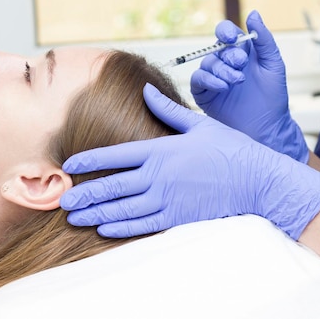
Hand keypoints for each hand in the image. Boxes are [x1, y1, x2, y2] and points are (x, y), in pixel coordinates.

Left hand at [60, 83, 319, 238]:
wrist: (257, 180)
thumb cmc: (229, 149)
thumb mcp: (198, 124)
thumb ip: (167, 110)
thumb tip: (146, 90)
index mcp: (161, 150)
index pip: (116, 156)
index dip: (89, 161)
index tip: (69, 167)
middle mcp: (159, 176)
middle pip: (113, 186)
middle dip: (85, 194)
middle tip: (62, 201)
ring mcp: (168, 199)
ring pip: (123, 209)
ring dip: (96, 214)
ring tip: (74, 218)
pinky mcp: (178, 217)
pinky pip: (143, 224)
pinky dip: (121, 228)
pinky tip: (103, 229)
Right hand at [190, 10, 308, 162]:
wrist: (266, 128)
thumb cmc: (273, 97)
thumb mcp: (273, 64)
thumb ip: (264, 39)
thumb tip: (252, 13)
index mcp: (241, 52)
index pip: (226, 33)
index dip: (226, 31)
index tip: (233, 38)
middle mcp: (225, 63)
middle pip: (216, 47)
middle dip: (228, 55)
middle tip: (242, 66)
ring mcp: (213, 78)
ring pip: (207, 63)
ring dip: (222, 69)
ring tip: (237, 82)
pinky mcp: (203, 93)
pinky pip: (198, 79)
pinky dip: (209, 80)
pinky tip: (223, 87)